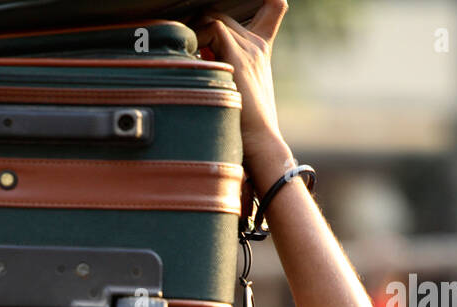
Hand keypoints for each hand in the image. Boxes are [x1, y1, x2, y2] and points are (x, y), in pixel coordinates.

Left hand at [186, 0, 290, 184]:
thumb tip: (194, 69)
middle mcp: (256, 46)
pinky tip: (190, 62)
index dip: (263, 4)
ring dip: (194, 34)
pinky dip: (196, 38)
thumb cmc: (243, 127)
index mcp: (260, 51)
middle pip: (222, 16)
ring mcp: (250, 50)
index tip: (238, 15)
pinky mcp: (239, 59)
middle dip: (200, 27)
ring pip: (214, 19)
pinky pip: (213, 29)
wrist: (261, 142)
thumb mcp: (233, 92)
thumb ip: (220, 73)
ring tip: (186, 61)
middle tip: (185, 53)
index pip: (271, 11)